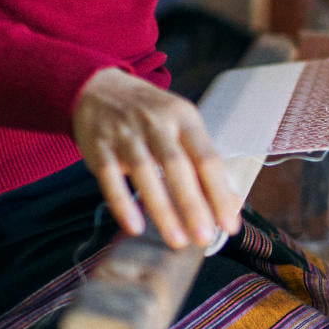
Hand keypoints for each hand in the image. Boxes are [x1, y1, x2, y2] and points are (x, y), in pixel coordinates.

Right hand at [73, 68, 241, 248]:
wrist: (100, 88)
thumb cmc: (151, 115)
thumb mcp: (181, 125)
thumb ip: (201, 161)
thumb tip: (228, 203)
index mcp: (185, 118)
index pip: (207, 157)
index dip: (220, 192)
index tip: (229, 224)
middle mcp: (157, 123)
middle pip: (178, 166)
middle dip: (193, 204)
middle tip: (204, 238)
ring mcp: (126, 133)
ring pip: (145, 172)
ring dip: (162, 209)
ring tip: (177, 240)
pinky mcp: (99, 146)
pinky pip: (110, 176)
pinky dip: (122, 202)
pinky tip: (135, 226)